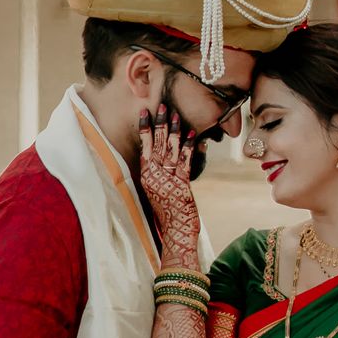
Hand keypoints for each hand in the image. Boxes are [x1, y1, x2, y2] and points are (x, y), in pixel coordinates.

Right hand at [139, 104, 200, 264]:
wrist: (175, 232)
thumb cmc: (167, 212)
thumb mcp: (157, 191)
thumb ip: (157, 173)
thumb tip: (160, 156)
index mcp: (146, 176)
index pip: (144, 146)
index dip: (145, 128)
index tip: (144, 112)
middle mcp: (155, 175)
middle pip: (157, 144)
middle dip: (160, 123)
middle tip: (162, 105)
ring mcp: (168, 179)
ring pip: (171, 149)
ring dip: (175, 130)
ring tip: (176, 114)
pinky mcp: (182, 184)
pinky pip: (186, 160)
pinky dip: (189, 146)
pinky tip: (193, 133)